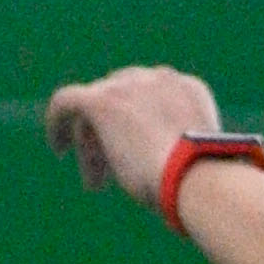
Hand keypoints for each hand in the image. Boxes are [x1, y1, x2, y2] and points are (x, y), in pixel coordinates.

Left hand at [45, 66, 224, 207]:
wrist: (196, 177)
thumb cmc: (204, 185)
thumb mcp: (198, 164)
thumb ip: (180, 153)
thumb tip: (162, 170)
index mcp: (188, 89)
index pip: (151, 99)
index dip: (136, 126)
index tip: (134, 157)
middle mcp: (159, 79)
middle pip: (122, 99)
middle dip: (113, 134)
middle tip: (109, 174)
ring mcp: (129, 86)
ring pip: (97, 108)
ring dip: (94, 144)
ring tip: (95, 182)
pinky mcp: (103, 101)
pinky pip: (67, 101)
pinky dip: (58, 122)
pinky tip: (58, 148)